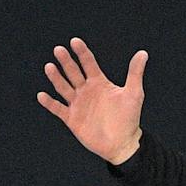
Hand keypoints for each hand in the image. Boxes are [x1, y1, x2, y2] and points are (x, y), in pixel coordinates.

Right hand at [36, 38, 147, 163]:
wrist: (123, 144)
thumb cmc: (129, 118)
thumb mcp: (134, 94)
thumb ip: (135, 73)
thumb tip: (143, 53)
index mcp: (99, 82)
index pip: (88, 63)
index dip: (82, 52)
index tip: (75, 42)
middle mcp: (86, 90)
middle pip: (73, 72)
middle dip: (66, 62)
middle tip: (58, 50)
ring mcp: (78, 104)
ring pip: (63, 87)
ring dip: (56, 78)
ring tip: (49, 67)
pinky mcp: (72, 119)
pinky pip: (58, 109)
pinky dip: (49, 103)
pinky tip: (42, 95)